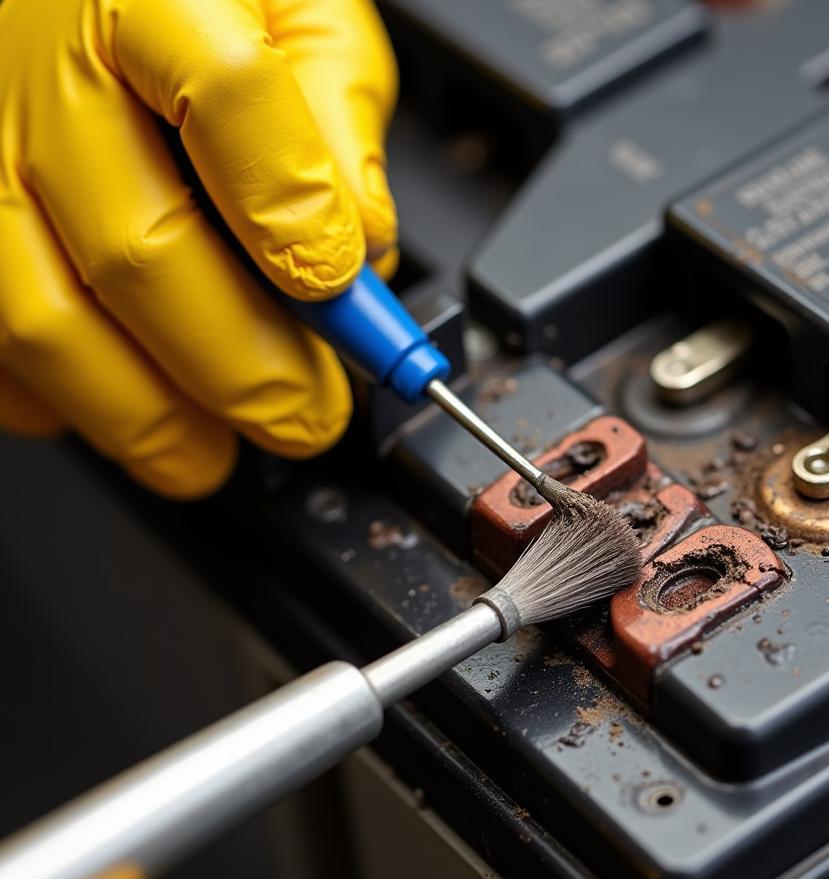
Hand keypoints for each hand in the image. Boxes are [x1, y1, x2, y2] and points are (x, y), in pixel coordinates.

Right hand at [0, 0, 398, 496]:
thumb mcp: (297, 8)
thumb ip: (337, 116)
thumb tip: (361, 246)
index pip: (228, 97)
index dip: (292, 215)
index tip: (339, 290)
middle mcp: (37, 66)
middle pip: (140, 250)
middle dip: (245, 371)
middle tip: (308, 418)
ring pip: (45, 322)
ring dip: (148, 418)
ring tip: (214, 454)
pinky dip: (61, 402)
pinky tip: (123, 405)